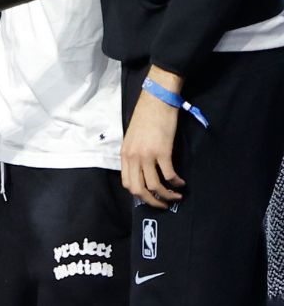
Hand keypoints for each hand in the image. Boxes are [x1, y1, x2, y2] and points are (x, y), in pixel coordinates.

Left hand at [121, 81, 184, 207]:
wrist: (156, 101)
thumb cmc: (146, 117)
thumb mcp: (133, 137)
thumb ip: (135, 154)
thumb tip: (142, 169)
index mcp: (125, 154)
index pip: (127, 182)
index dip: (139, 194)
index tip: (150, 197)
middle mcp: (133, 157)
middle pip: (138, 189)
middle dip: (152, 202)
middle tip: (163, 205)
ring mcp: (147, 155)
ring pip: (154, 186)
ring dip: (167, 195)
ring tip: (177, 196)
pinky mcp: (162, 152)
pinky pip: (169, 175)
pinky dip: (176, 183)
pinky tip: (182, 183)